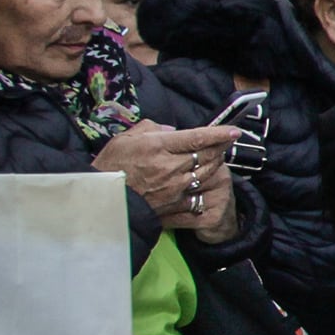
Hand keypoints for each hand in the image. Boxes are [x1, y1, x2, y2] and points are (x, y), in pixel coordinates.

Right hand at [96, 121, 244, 238]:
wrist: (99, 202)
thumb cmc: (108, 168)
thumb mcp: (123, 140)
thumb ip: (149, 129)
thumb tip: (172, 129)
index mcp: (157, 147)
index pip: (197, 137)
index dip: (219, 134)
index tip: (234, 131)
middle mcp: (170, 167)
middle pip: (208, 156)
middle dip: (220, 148)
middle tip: (225, 142)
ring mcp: (174, 188)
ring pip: (207, 174)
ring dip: (216, 165)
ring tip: (216, 158)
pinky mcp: (174, 206)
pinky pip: (199, 196)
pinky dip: (206, 187)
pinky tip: (206, 182)